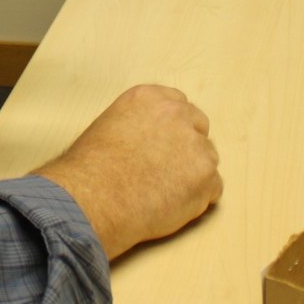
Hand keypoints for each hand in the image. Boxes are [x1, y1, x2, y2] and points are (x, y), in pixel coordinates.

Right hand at [35, 85, 221, 260]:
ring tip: (162, 192)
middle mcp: (177, 114)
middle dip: (188, 147)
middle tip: (168, 170)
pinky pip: (212, 188)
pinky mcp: (206, 176)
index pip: (178, 105)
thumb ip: (140, 125)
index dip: (172, 129)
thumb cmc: (90, 169)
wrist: (93, 198)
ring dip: (192, 174)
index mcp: (151, 98)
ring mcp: (195, 144)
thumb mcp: (110, 126)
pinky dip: (197, 199)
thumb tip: (152, 142)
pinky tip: (170, 205)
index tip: (164, 145)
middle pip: (198, 127)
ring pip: (207, 159)